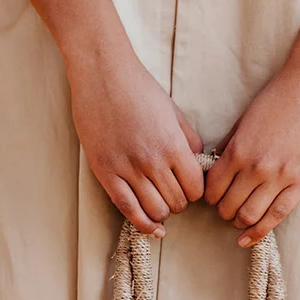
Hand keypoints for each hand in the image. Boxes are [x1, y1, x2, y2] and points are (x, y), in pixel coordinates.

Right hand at [68, 51, 205, 235]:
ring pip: (155, 210)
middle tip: (172, 193)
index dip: (195, 192)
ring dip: (162, 212)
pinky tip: (152, 227)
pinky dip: (143, 224)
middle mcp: (152, 160)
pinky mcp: (106, 173)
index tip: (188, 187)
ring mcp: (127, 169)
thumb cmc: (139, 88)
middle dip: (179, 202)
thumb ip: (188, 140)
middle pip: (177, 203)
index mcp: (173, 145)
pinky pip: (128, 209)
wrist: (101, 73)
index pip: (196, 188)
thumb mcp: (173, 111)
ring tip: (159, 203)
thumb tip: (198, 164)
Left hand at [204, 65, 299, 245]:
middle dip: (223, 211)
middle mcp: (256, 167)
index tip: (213, 197)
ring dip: (240, 222)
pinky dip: (259, 232)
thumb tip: (217, 166)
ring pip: (250, 216)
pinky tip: (249, 238)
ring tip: (240, 219)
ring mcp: (280, 177)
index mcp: (238, 150)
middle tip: (227, 208)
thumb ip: (230, 145)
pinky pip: (277, 216)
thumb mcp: (245, 119)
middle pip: (228, 206)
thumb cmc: (280, 97)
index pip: (212, 188)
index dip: (209, 197)